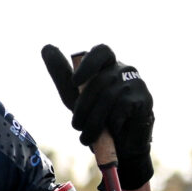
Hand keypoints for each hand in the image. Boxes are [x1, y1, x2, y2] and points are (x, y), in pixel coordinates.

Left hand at [40, 44, 154, 190]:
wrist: (120, 144)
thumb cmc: (95, 114)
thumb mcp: (74, 94)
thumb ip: (61, 72)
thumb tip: (46, 46)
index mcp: (107, 65)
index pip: (101, 51)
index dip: (88, 64)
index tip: (75, 82)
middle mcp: (124, 69)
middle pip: (98, 82)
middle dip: (83, 108)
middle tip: (76, 127)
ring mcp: (137, 83)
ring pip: (108, 97)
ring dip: (94, 121)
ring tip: (87, 136)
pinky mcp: (145, 99)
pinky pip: (121, 109)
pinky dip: (111, 124)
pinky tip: (112, 132)